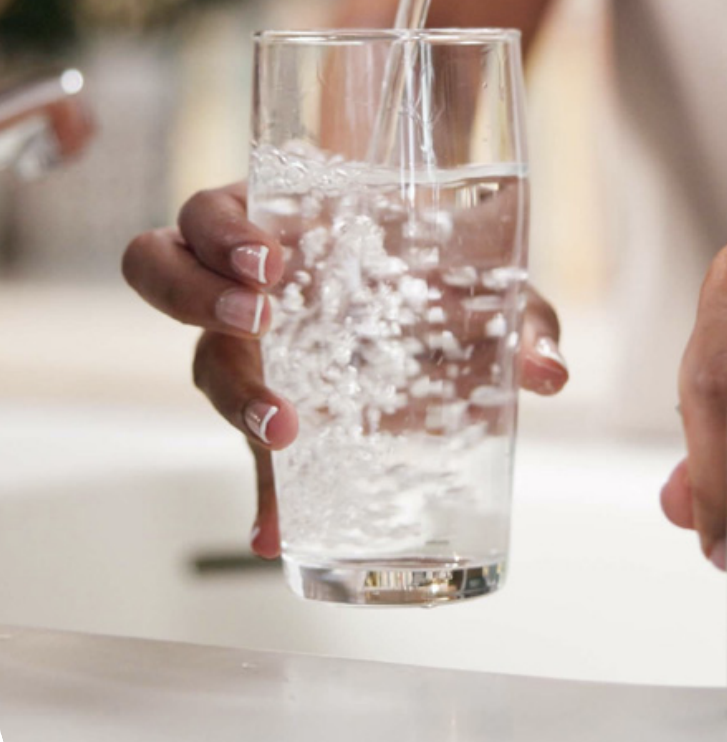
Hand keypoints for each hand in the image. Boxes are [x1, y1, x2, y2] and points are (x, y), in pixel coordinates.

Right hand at [122, 182, 568, 557]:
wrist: (438, 297)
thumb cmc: (441, 265)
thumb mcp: (482, 277)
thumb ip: (519, 316)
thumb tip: (549, 372)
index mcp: (277, 222)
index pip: (211, 216)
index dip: (222, 235)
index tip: (269, 261)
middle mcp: (244, 282)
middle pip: (163, 272)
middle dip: (198, 294)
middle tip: (261, 315)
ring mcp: (251, 346)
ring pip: (197, 357)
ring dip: (229, 387)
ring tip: (279, 422)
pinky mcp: (273, 403)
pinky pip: (248, 447)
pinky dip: (265, 490)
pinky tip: (279, 525)